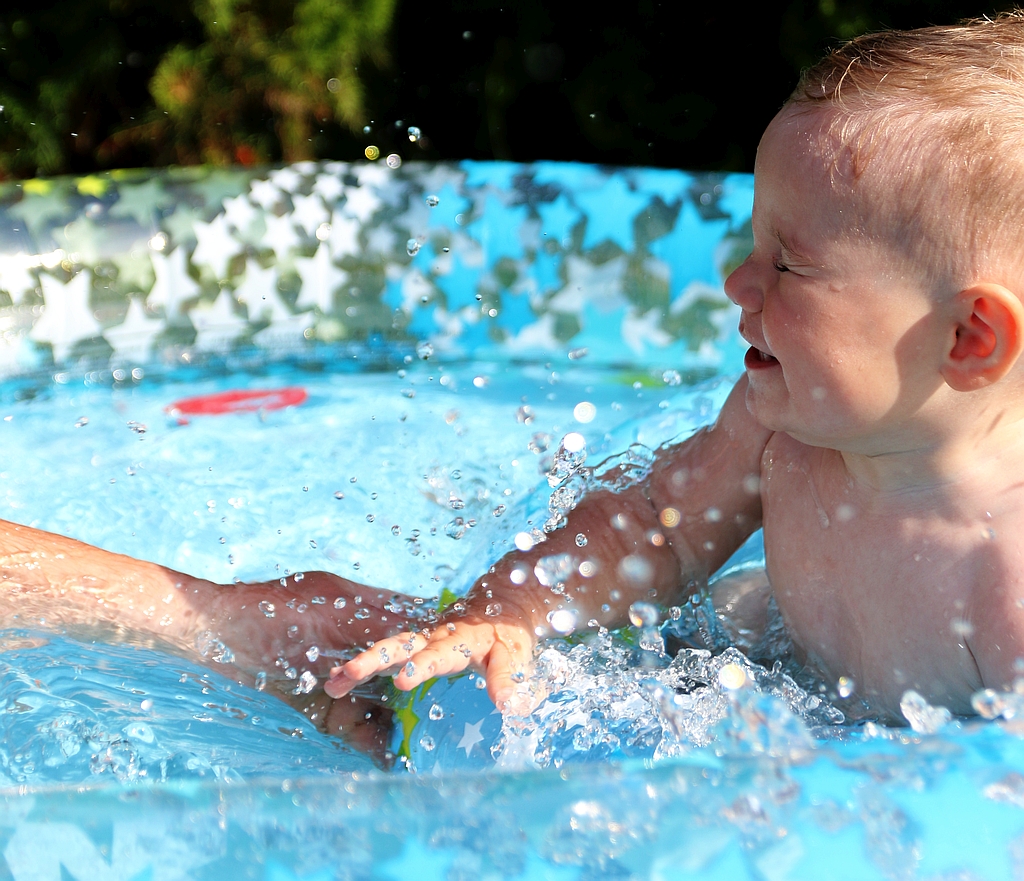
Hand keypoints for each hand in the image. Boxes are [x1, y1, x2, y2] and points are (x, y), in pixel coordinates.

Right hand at [324, 618, 533, 707]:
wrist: (499, 604)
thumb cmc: (507, 635)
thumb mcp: (515, 656)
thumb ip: (508, 680)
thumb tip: (510, 708)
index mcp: (460, 639)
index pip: (438, 654)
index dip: (421, 666)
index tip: (403, 680)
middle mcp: (433, 637)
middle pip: (400, 646)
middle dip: (372, 659)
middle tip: (347, 673)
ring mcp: (419, 640)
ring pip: (385, 649)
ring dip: (359, 665)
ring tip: (332, 682)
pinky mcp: (411, 645)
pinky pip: (383, 655)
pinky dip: (360, 666)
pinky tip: (335, 681)